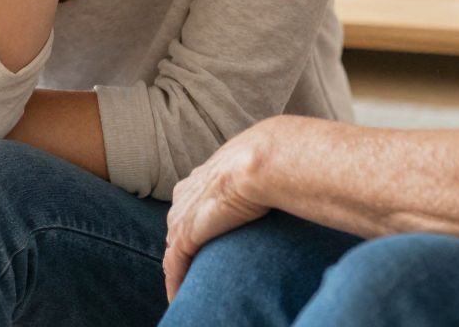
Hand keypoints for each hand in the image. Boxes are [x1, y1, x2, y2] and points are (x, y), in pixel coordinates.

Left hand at [164, 121, 277, 300]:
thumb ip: (258, 181)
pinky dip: (175, 283)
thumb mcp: (259, 169)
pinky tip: (179, 298)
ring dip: (179, 270)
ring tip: (188, 291)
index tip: (204, 242)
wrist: (261, 162)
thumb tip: (284, 184)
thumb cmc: (269, 161)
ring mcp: (183, 215)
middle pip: (177, 229)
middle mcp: (185, 196)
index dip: (195, 226)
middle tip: (195, 272)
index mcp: (200, 178)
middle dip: (183, 250)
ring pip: (174, 250)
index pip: (190, 208)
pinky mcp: (185, 235)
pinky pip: (174, 266)